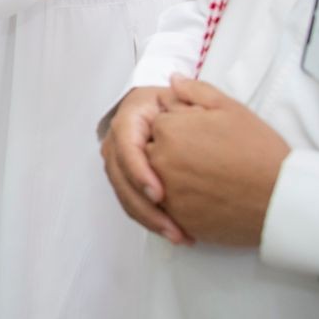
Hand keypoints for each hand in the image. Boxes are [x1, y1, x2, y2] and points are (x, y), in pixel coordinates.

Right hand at [100, 86, 191, 244]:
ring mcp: (122, 159)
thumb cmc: (193, 108)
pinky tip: (175, 232)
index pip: (126, 143)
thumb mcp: (200, 96)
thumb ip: (194, 90)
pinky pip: (132, 200)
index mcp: (133, 114)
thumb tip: (175, 83)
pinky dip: (149, 219)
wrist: (185, 119)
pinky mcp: (130, 177)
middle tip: (171, 226)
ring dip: (146, 217)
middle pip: (118, 174)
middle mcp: (120, 137)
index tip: (160, 194)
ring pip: (122, 192)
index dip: (138, 170)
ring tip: (177, 235)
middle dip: (142, 205)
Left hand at [147, 74, 290, 246]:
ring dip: (172, 177)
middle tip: (205, 157)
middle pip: (152, 150)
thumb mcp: (230, 109)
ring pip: (155, 180)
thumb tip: (173, 81)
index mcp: (169, 130)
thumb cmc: (259, 151)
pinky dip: (180, 201)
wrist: (280, 198)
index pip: (157, 122)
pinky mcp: (177, 218)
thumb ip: (195, 91)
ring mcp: (167, 192)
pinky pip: (166, 207)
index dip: (179, 127)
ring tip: (206, 178)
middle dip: (171, 151)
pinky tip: (205, 196)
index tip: (201, 135)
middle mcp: (160, 161)